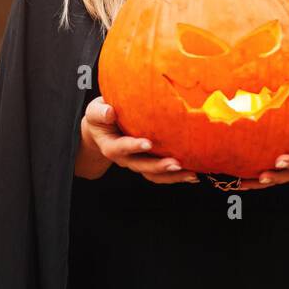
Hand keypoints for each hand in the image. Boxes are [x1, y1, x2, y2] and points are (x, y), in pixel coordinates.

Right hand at [74, 96, 199, 183]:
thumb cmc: (101, 116)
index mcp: (110, 146)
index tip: (148, 143)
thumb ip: (100, 112)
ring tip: (190, 174)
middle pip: (141, 166)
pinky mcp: (149, 162)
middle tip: (175, 163)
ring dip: (172, 176)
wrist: (103, 127)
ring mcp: (137, 162)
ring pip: (154, 174)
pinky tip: (193, 174)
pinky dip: (177, 176)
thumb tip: (109, 112)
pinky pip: (162, 174)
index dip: (133, 147)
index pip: (121, 148)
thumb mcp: (95, 111)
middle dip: (159, 166)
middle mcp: (124, 158)